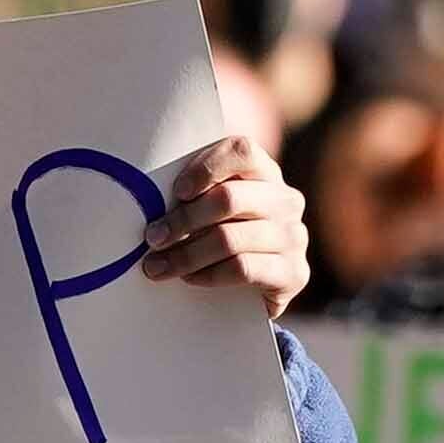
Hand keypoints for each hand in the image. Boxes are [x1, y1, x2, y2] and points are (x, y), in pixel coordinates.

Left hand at [142, 135, 309, 320]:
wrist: (253, 292)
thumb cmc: (221, 238)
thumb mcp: (209, 210)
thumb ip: (191, 194)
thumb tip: (148, 196)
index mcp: (265, 173)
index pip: (242, 150)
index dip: (206, 167)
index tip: (177, 192)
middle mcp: (286, 200)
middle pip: (229, 199)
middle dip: (183, 219)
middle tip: (152, 237)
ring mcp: (294, 237)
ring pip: (230, 239)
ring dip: (186, 254)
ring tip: (157, 266)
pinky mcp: (294, 273)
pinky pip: (243, 268)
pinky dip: (208, 274)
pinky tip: (189, 278)